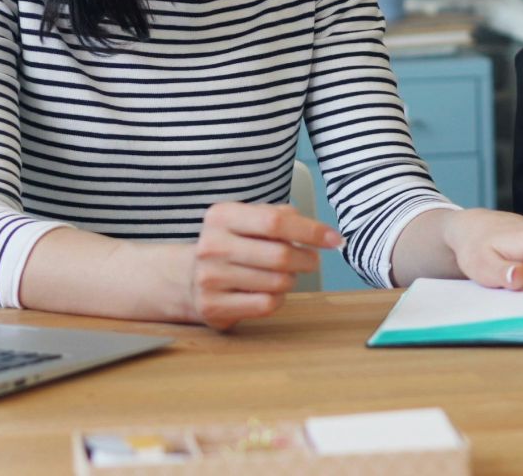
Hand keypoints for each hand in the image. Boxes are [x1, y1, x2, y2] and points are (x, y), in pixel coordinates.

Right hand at [189, 202, 340, 330]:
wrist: (187, 278)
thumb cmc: (231, 245)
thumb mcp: (249, 220)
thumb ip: (282, 217)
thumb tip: (320, 232)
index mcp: (222, 216)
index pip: (275, 221)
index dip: (311, 231)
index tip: (335, 239)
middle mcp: (212, 245)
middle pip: (280, 255)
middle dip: (307, 259)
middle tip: (311, 260)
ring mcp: (210, 278)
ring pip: (277, 282)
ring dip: (291, 279)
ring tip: (283, 274)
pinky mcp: (214, 306)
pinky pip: (266, 304)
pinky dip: (278, 298)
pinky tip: (268, 290)